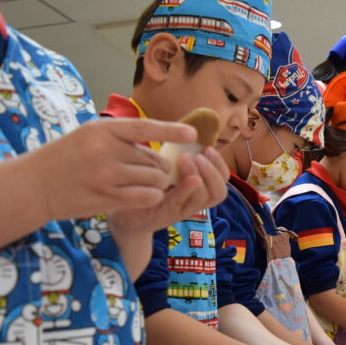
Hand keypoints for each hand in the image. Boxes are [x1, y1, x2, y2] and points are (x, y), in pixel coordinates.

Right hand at [27, 117, 197, 220]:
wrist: (34, 185)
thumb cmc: (65, 158)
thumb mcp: (88, 135)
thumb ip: (119, 136)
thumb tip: (158, 140)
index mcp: (103, 129)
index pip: (144, 126)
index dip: (171, 130)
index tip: (193, 133)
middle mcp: (106, 149)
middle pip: (155, 159)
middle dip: (159, 167)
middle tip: (149, 172)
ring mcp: (107, 174)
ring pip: (155, 178)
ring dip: (156, 184)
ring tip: (143, 184)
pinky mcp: (107, 197)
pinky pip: (147, 196)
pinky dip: (151, 196)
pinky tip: (142, 195)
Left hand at [108, 148, 228, 238]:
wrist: (123, 209)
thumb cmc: (144, 184)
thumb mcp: (164, 165)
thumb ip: (177, 154)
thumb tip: (188, 129)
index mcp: (197, 187)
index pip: (221, 179)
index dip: (219, 164)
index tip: (208, 148)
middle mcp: (194, 200)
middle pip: (219, 191)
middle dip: (213, 171)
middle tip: (198, 155)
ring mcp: (182, 210)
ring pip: (205, 197)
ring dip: (201, 176)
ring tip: (187, 159)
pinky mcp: (167, 215)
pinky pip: (182, 203)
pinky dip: (185, 188)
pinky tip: (180, 176)